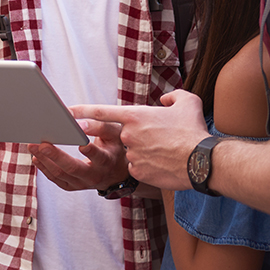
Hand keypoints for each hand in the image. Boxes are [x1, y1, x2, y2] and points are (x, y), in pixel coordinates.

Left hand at [31, 117, 127, 191]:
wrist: (115, 172)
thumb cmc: (112, 147)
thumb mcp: (113, 134)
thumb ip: (98, 126)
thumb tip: (76, 121)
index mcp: (107, 161)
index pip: (98, 156)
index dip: (89, 151)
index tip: (79, 143)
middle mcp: (94, 176)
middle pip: (73, 168)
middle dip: (56, 156)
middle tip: (42, 144)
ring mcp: (82, 183)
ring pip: (60, 174)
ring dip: (44, 160)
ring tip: (32, 146)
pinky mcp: (72, 186)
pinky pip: (55, 179)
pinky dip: (44, 168)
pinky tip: (35, 157)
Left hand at [71, 90, 208, 190]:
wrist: (203, 161)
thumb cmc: (195, 130)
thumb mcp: (188, 102)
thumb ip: (172, 97)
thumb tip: (164, 101)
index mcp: (136, 115)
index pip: (101, 111)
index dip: (81, 111)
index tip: (66, 112)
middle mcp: (129, 135)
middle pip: (119, 135)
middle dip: (123, 136)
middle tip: (133, 137)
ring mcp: (131, 154)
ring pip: (130, 153)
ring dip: (144, 152)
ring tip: (168, 152)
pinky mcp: (136, 171)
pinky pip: (136, 168)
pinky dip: (147, 166)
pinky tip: (164, 165)